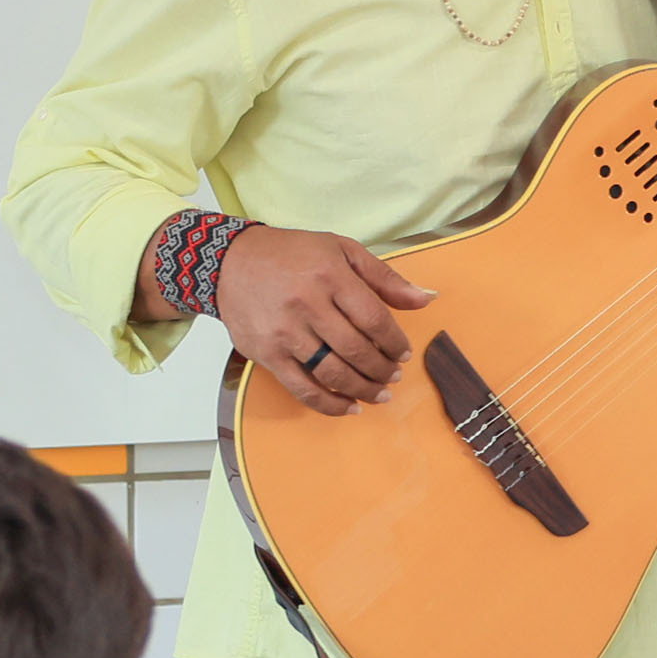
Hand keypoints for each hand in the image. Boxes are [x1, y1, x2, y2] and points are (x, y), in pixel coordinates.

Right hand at [221, 229, 432, 413]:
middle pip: (357, 350)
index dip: (395, 342)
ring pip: (333, 373)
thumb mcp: (341, 250)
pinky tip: (349, 407)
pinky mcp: (267, 353)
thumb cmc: (291, 254)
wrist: (230, 263)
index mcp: (330, 275)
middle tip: (394, 376)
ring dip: (362, 390)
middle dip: (382, 370)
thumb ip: (384, 277)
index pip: (374, 319)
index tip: (404, 353)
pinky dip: (329, 404)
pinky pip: (303, 388)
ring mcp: (285, 332)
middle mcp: (307, 304)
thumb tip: (426, 299)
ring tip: (378, 394)